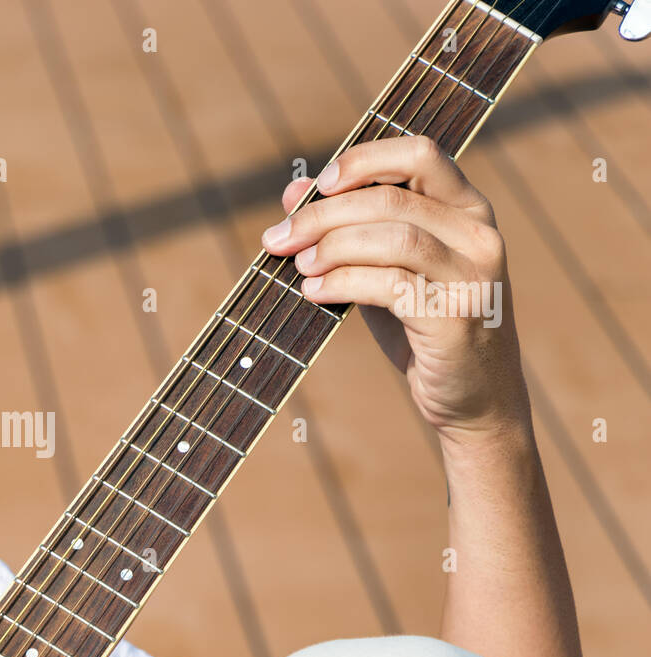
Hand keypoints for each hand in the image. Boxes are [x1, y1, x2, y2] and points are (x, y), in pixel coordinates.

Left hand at [260, 135, 530, 445]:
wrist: (474, 400)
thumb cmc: (424, 329)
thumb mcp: (386, 271)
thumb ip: (349, 230)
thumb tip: (292, 190)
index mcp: (468, 210)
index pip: (420, 154)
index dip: (364, 160)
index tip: (318, 184)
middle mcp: (478, 235)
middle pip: (391, 198)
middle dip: (323, 215)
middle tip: (279, 238)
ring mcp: (473, 275)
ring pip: (393, 237)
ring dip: (332, 248)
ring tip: (299, 267)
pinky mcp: (456, 315)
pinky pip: (390, 284)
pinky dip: (343, 282)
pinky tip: (315, 293)